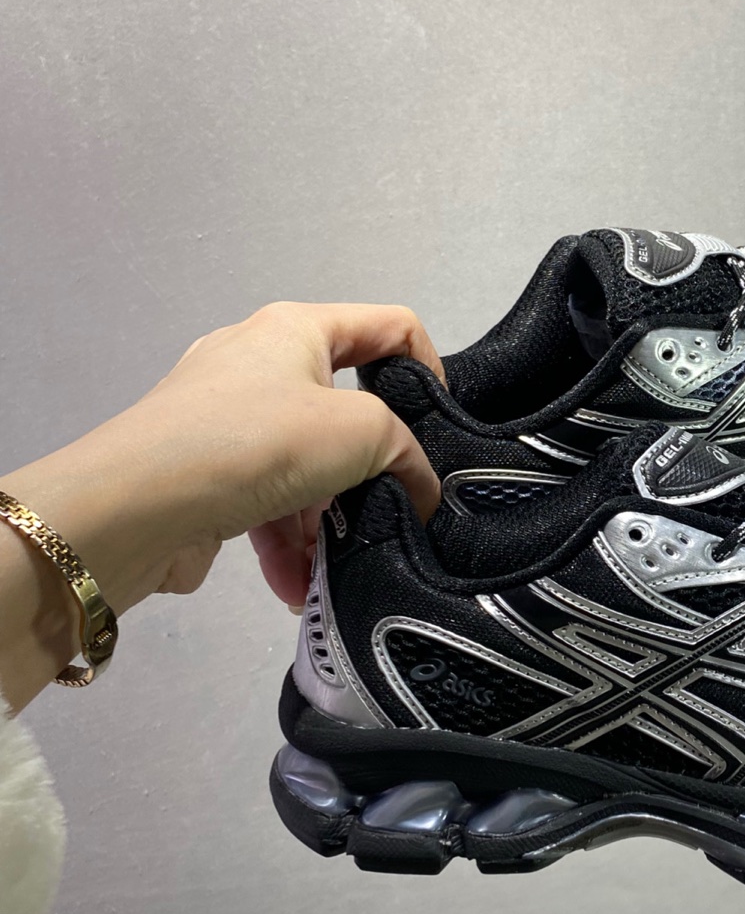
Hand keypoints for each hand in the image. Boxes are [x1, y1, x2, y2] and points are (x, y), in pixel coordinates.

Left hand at [0, 303, 444, 710]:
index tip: (442, 430)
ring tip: (345, 564)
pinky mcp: (203, 474)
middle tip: (397, 506)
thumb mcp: (360, 433)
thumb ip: (405, 452)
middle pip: (346, 409)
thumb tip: (418, 490)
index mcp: (296, 329)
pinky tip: (302, 588)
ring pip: (306, 468)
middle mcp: (258, 363)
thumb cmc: (255, 443)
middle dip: (373, 467)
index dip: (429, 369)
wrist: (134, 507)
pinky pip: (265, 504)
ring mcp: (224, 420)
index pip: (389, 326)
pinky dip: (289, 543)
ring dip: (329, 520)